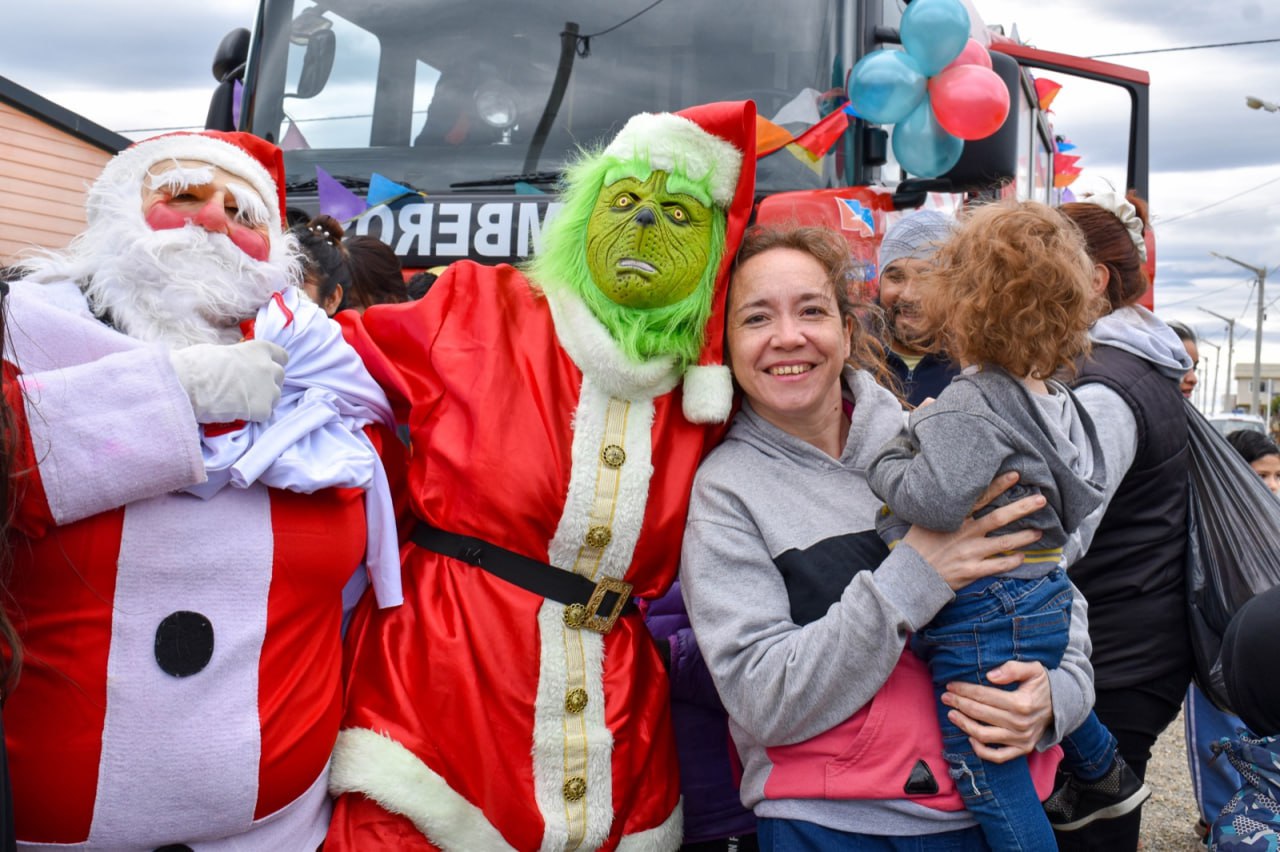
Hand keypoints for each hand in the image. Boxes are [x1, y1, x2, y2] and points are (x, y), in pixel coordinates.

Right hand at [169, 340, 287, 422]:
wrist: (193, 384)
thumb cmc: (199, 363)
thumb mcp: (220, 351)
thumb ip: (236, 358)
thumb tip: (233, 364)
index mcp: (259, 349)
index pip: (281, 355)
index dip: (273, 362)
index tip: (265, 368)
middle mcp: (269, 367)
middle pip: (280, 376)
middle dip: (269, 381)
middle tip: (252, 388)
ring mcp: (269, 389)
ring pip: (276, 396)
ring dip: (264, 399)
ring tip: (244, 403)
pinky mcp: (263, 409)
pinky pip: (265, 414)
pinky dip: (255, 415)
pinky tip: (240, 413)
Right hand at [902, 472, 1044, 590]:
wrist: (910, 574)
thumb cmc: (917, 545)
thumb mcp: (924, 520)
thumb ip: (940, 508)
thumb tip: (948, 491)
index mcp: (954, 518)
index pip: (981, 497)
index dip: (999, 485)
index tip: (1016, 475)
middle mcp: (965, 533)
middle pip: (999, 518)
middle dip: (1022, 508)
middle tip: (1042, 500)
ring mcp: (970, 553)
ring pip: (1004, 543)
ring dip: (1024, 536)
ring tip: (1040, 531)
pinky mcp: (972, 571)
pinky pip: (998, 566)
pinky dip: (1012, 562)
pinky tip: (1022, 557)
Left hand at [941, 660, 1052, 761]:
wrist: (1062, 706)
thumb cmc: (1042, 685)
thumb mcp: (1033, 669)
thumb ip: (1012, 669)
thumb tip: (990, 676)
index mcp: (1022, 702)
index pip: (984, 696)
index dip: (964, 690)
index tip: (951, 685)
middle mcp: (1021, 723)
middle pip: (980, 713)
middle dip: (959, 704)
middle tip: (946, 697)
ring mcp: (1021, 739)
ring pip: (984, 735)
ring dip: (964, 725)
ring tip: (952, 714)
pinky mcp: (1022, 749)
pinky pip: (998, 756)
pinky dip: (981, 750)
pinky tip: (969, 737)